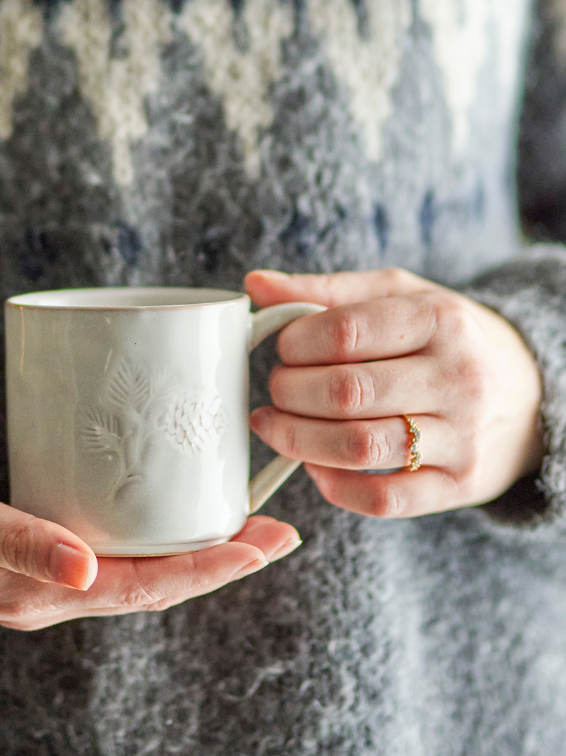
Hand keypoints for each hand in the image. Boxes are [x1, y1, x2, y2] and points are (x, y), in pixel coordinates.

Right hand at [0, 455, 299, 629]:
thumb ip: (15, 543)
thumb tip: (87, 570)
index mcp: (39, 595)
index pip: (145, 588)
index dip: (208, 567)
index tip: (263, 542)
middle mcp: (55, 590)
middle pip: (157, 582)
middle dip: (221, 560)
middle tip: (276, 531)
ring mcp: (51, 573)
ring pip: (141, 568)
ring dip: (195, 547)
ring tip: (241, 521)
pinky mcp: (42, 546)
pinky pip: (114, 547)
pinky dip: (154, 532)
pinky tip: (171, 509)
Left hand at [245, 268, 544, 517]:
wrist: (528, 392)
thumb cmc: (445, 338)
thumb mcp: (398, 296)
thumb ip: (326, 291)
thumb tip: (256, 284)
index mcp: (440, 320)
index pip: (345, 332)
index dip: (294, 343)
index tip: (282, 348)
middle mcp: (458, 378)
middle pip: (346, 392)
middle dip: (288, 392)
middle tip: (275, 389)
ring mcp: (462, 437)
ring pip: (359, 447)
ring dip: (298, 440)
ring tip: (274, 425)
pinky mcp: (459, 485)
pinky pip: (384, 499)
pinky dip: (334, 487)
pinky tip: (313, 466)